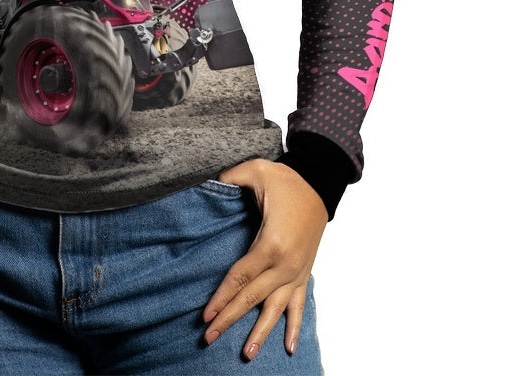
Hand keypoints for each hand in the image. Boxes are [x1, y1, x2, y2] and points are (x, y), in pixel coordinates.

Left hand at [201, 158, 327, 360]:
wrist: (319, 183)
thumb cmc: (286, 179)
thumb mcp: (255, 171)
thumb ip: (229, 178)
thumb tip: (208, 181)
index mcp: (270, 244)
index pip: (240, 277)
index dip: (221, 297)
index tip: (205, 316)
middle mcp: (285, 264)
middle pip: (252, 298)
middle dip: (229, 318)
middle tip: (209, 338)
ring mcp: (297, 271)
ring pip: (275, 309)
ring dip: (260, 332)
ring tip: (246, 354)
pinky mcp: (304, 272)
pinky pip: (299, 304)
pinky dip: (294, 326)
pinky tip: (288, 348)